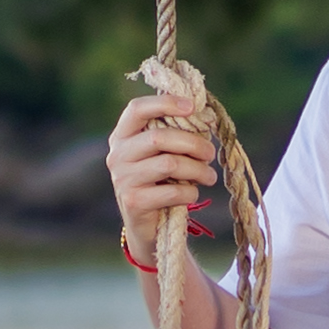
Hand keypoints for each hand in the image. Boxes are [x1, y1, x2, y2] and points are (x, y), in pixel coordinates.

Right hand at [107, 91, 217, 250]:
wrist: (147, 226)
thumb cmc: (160, 181)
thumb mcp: (162, 154)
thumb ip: (174, 134)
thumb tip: (206, 118)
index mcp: (122, 135)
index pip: (137, 109)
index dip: (165, 103)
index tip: (192, 106)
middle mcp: (117, 155)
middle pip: (159, 137)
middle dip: (193, 143)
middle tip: (210, 153)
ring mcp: (122, 179)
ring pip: (169, 164)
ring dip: (198, 169)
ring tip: (209, 176)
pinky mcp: (134, 202)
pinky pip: (172, 191)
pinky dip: (190, 192)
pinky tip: (192, 193)